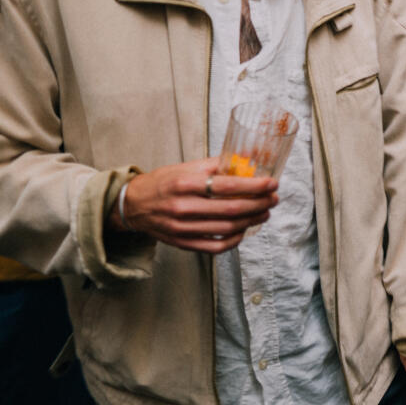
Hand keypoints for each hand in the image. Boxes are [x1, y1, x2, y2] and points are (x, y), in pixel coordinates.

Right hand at [112, 157, 278, 253]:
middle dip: (259, 204)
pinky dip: (234, 240)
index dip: (255, 186)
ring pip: (227, 228)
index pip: (227, 186)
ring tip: (264, 212)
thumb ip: (216, 165)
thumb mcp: (186, 167)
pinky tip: (243, 230)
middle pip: (231, 209)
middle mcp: (183, 206)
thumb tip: (246, 158)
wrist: (132, 204)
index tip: (272, 183)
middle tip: (273, 199)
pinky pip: (215, 246)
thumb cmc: (163, 182)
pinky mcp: (182, 242)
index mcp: (185, 183)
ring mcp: (182, 227)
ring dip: (252, 221)